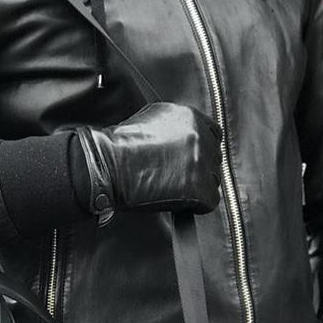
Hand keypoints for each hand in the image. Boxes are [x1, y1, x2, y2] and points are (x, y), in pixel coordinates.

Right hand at [75, 102, 222, 225]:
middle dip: (200, 168)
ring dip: (199, 186)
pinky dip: (197, 205)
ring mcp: (200, 163)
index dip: (204, 149)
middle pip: (214, 158)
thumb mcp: (151, 118)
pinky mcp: (197, 188)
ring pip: (213, 180)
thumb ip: (174, 126)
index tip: (194, 159)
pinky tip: (181, 202)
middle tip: (180, 178)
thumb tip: (182, 139)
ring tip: (177, 190)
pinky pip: (210, 201)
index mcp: (190, 117)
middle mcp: (199, 137)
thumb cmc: (120, 145)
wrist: (108, 165)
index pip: (214, 134)